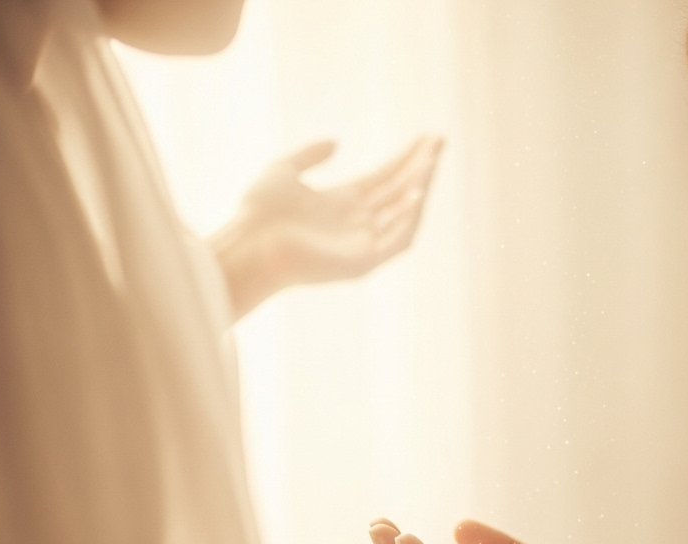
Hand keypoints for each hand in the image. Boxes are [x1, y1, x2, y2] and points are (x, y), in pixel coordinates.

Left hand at [212, 135, 442, 318]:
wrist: (248, 245)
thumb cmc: (258, 212)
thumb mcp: (283, 170)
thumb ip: (309, 155)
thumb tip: (336, 141)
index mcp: (341, 202)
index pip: (384, 177)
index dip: (406, 157)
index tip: (426, 138)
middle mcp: (357, 222)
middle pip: (399, 189)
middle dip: (421, 166)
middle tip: (440, 141)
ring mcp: (363, 243)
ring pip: (403, 212)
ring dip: (420, 186)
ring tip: (431, 161)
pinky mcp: (364, 261)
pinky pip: (397, 240)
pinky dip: (410, 219)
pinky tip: (417, 193)